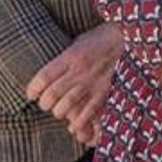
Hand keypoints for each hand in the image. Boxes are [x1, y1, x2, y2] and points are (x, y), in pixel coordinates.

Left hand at [28, 23, 123, 143]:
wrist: (131, 38)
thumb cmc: (104, 37)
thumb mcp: (81, 40)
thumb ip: (67, 56)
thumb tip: (53, 69)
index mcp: (71, 56)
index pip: (44, 77)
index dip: (33, 89)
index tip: (31, 94)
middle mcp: (79, 70)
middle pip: (52, 94)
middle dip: (44, 103)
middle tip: (45, 103)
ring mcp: (93, 83)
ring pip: (66, 106)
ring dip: (59, 112)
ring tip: (58, 111)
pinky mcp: (105, 92)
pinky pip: (87, 113)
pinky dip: (77, 122)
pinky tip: (73, 125)